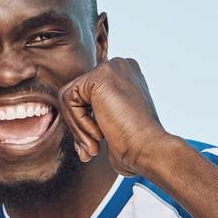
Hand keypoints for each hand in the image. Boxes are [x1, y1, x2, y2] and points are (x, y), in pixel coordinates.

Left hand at [57, 57, 175, 177]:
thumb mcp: (115, 121)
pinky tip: (99, 134)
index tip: (97, 144)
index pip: (87, 95)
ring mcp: (110, 68)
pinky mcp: (100, 76)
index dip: (87, 122)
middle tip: (91, 150)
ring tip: (94, 148)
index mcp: (125, 75)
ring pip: (69, 98)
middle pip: (76, 94)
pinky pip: (68, 100)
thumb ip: (98, 110)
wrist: (149, 149)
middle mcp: (119, 66)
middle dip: (79, 125)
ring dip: (78, 127)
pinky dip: (78, 122)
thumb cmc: (136, 145)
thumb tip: (72, 116)